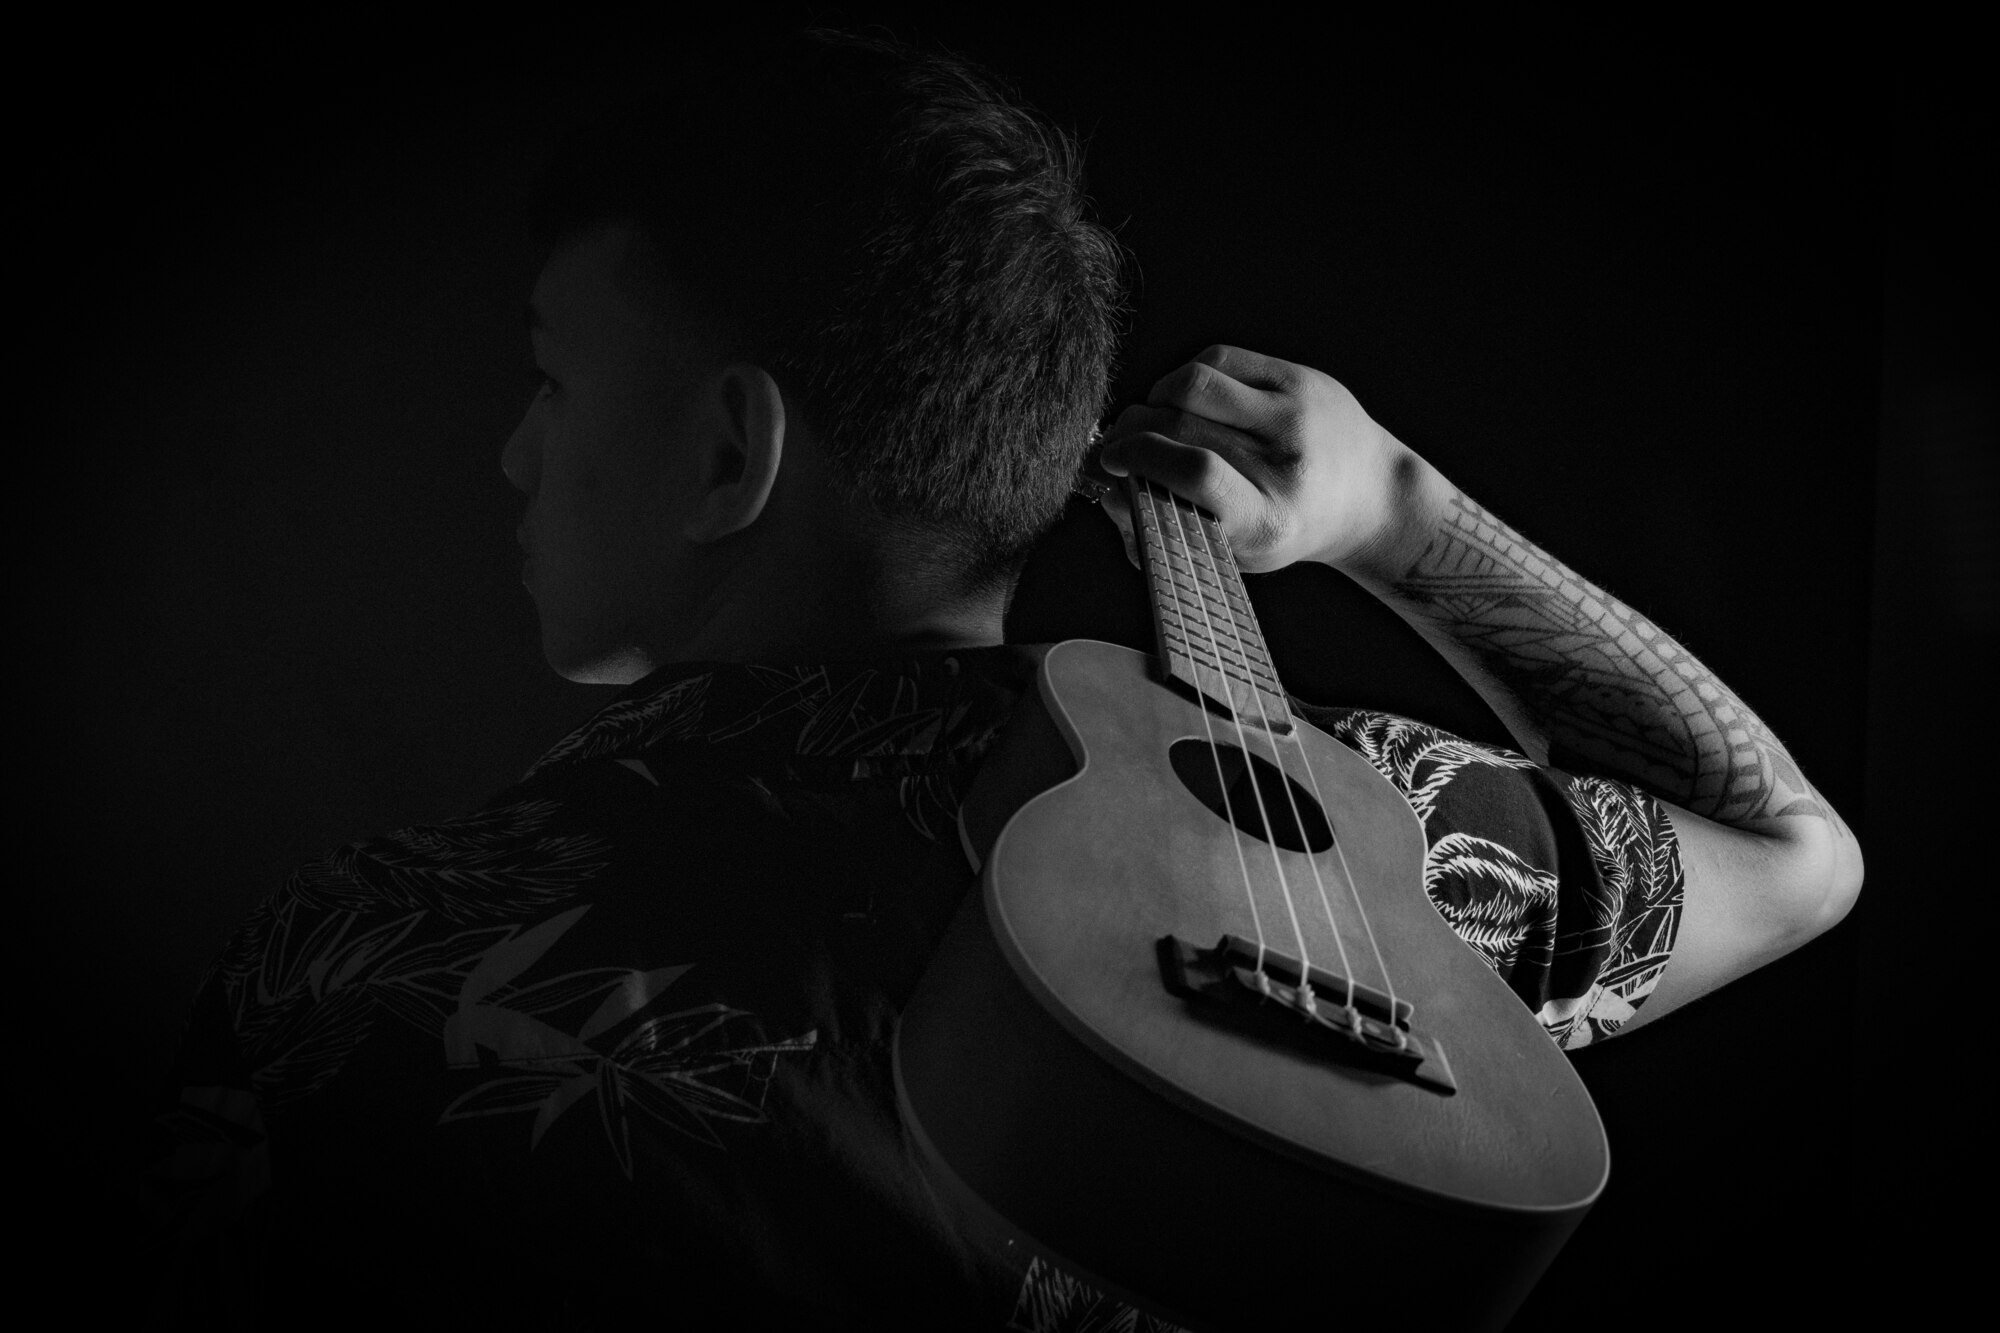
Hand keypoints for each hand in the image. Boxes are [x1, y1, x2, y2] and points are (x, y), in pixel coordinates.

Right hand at [1096, 345, 1421, 574]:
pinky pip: (1217, 360)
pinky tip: (1182, 399)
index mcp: (1270, 520)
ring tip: (1149, 420)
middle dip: (1133, 431)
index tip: (1113, 463)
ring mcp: (1298, 414)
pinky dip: (1184, 377)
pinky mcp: (1301, 378)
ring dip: (1153, 399)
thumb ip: (1162, 529)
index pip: (1196, 473)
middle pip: (1182, 427)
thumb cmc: (1282, 527)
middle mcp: (1289, 464)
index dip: (1143, 459)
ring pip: (1193, 384)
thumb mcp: (1229, 549)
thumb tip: (1106, 487)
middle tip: (1117, 444)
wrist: (1368, 495)